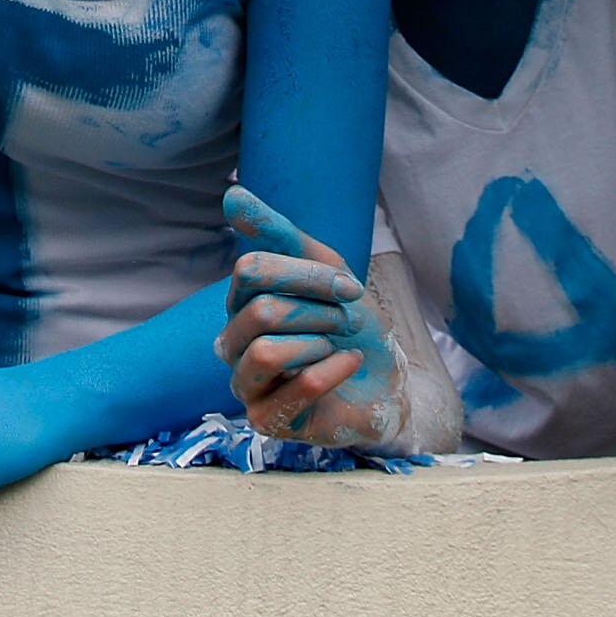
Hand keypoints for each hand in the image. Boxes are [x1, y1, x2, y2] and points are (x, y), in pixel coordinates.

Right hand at [213, 185, 402, 446]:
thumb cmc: (349, 326)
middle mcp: (232, 346)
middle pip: (261, 310)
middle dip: (319, 311)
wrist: (385, 383)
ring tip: (338, 345)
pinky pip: (298, 387)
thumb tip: (231, 193)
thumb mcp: (324, 268)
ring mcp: (246, 386)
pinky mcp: (268, 423)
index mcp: (240, 306)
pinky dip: (335, 369)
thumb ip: (277, 233)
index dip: (306, 273)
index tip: (349, 285)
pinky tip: (349, 365)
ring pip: (266, 351)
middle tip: (344, 321)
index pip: (250, 270)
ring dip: (319, 341)